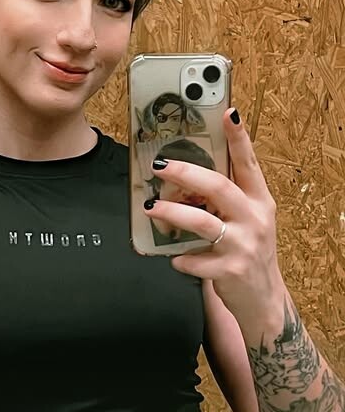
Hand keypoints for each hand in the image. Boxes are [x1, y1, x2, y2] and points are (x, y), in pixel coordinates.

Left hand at [142, 107, 283, 316]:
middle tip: (159, 166)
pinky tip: (172, 256)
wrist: (262, 298)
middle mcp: (254, 219)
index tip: (228, 113)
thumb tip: (187, 173)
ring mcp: (243, 245)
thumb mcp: (247, 220)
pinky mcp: (229, 270)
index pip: (249, 163)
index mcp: (258, 201)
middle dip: (185, 173)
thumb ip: (227, 198)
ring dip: (171, 213)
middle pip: (218, 187)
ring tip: (150, 208)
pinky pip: (194, 259)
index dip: (239, 138)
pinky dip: (179, 257)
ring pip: (201, 222)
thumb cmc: (247, 251)